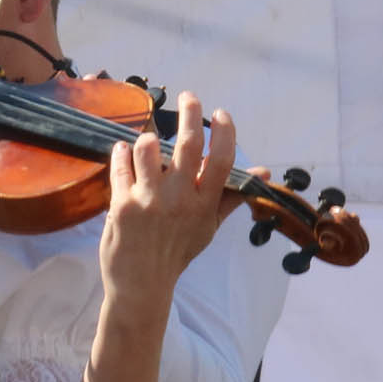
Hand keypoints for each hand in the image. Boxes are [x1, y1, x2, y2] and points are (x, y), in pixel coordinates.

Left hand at [100, 92, 235, 310]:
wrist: (142, 283)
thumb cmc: (177, 252)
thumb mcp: (208, 227)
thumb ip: (231, 196)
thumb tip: (263, 171)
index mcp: (204, 205)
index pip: (220, 160)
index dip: (224, 132)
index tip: (221, 114)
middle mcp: (179, 199)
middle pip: (187, 144)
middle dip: (190, 113)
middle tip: (189, 97)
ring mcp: (148, 200)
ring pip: (148, 148)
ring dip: (146, 140)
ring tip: (146, 147)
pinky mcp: (121, 203)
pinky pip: (120, 164)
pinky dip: (120, 153)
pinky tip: (123, 152)